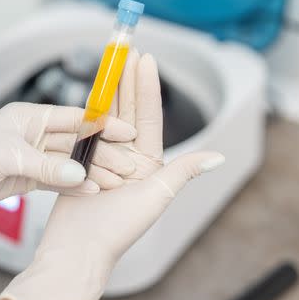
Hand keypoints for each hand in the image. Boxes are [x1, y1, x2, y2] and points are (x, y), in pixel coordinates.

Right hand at [0, 53, 224, 299]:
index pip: (149, 116)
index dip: (147, 86)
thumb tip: (218, 158)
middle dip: (127, 80)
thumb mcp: (159, 195)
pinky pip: (86, 132)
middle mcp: (127, 158)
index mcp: (148, 163)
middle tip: (127, 52)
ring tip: (109, 64)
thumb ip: (185, 171)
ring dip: (108, 90)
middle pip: (128, 110)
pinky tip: (88, 93)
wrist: (79, 247)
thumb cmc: (119, 228)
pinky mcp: (81, 163)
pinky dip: (87, 111)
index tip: (146, 59)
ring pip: (107, 117)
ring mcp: (103, 159)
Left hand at [0, 103, 135, 224]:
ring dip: (93, 171)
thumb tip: (82, 174)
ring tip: (118, 182)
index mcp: (30, 117)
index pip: (75, 117)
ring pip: (70, 163)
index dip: (103, 124)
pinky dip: (74, 186)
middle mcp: (34, 134)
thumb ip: (47, 165)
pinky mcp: (26, 177)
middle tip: (130, 165)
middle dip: (103, 152)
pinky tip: (93, 191)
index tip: (128, 132)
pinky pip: (57, 180)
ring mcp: (31, 157)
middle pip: (77, 141)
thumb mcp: (7, 157)